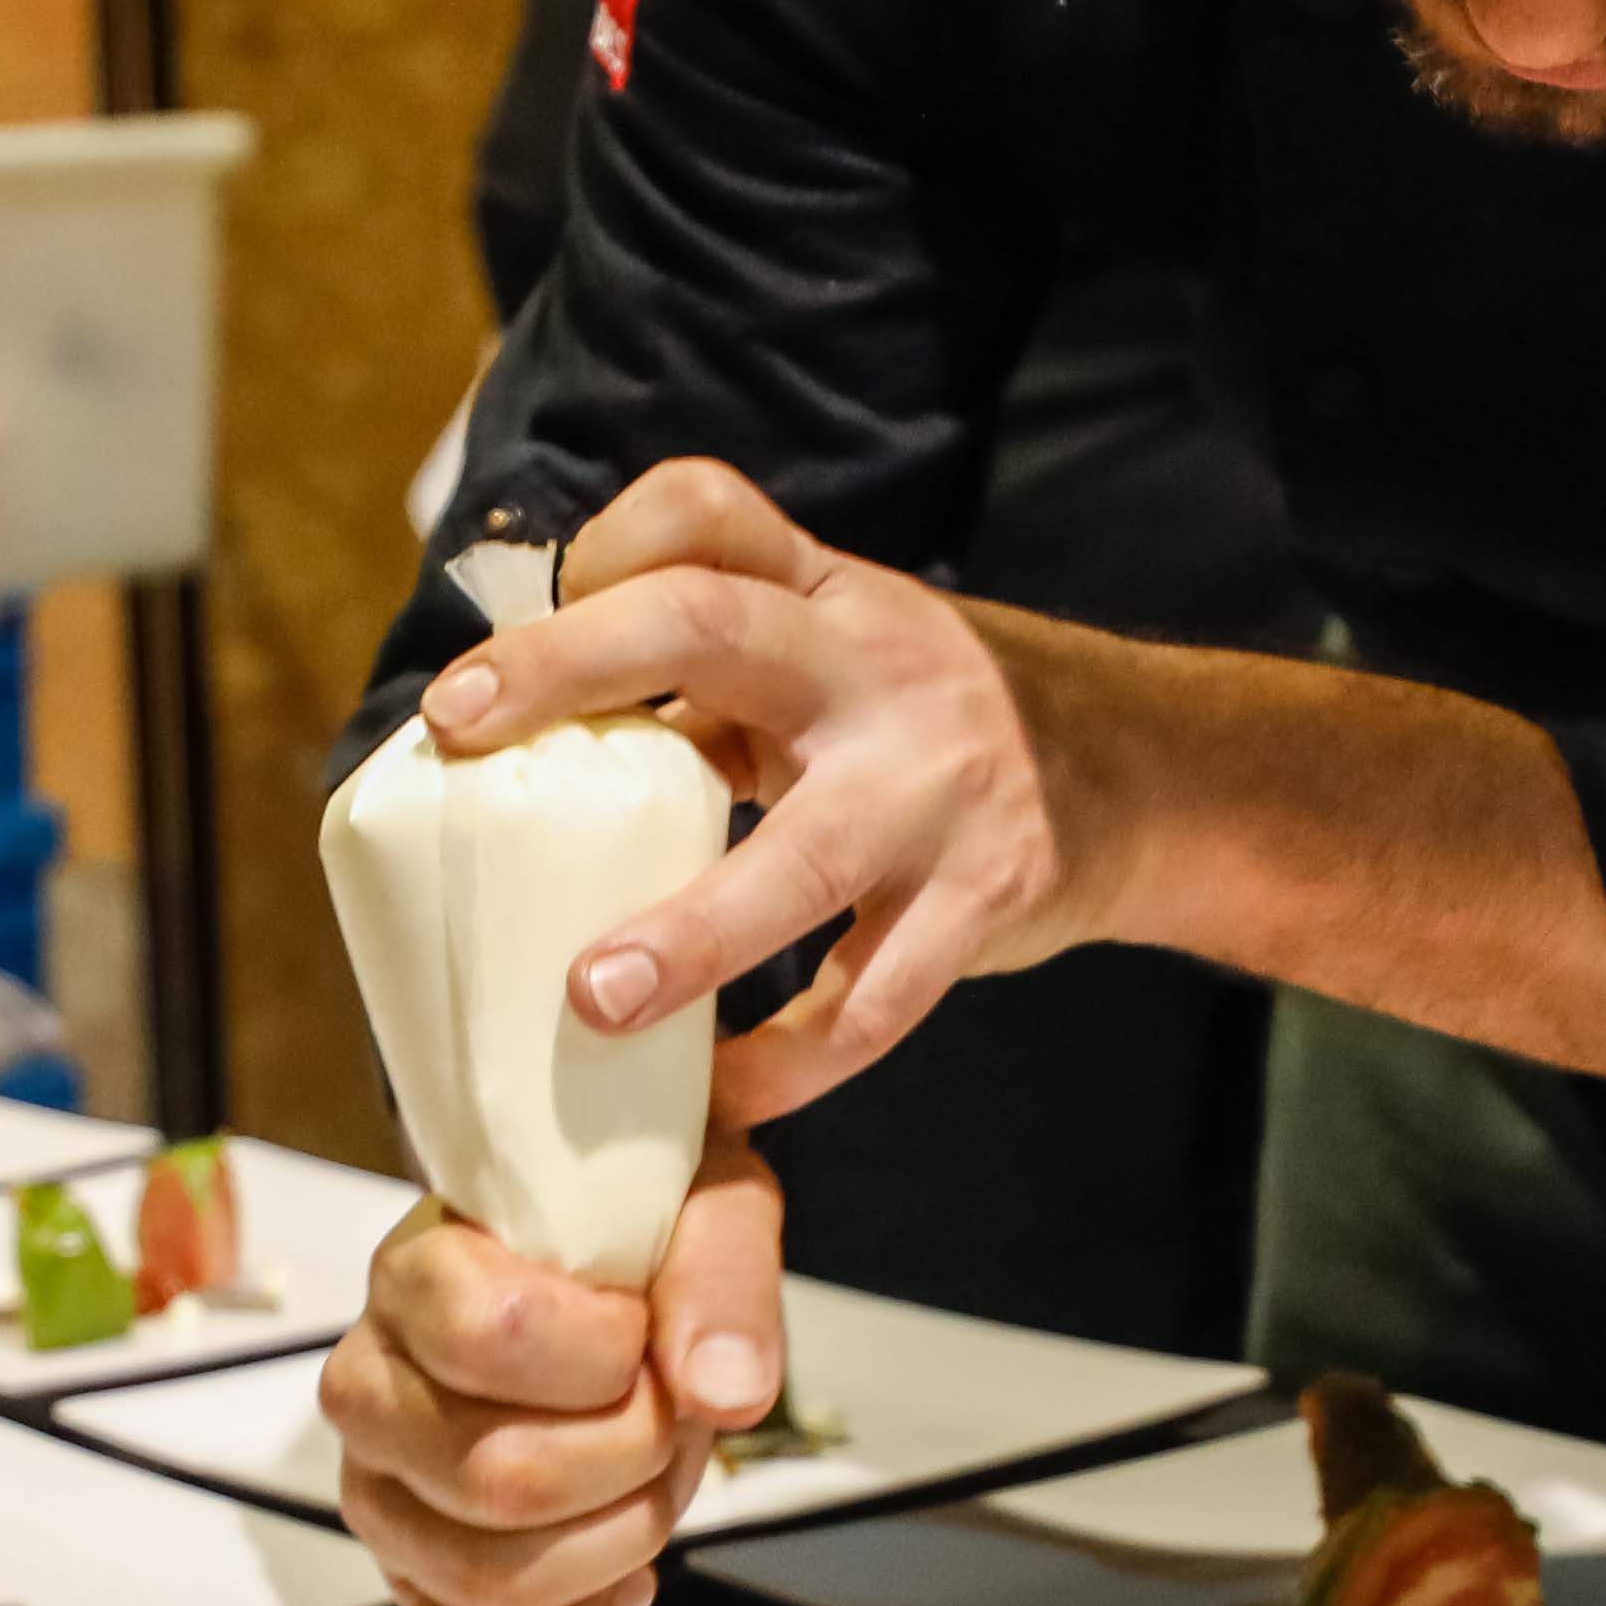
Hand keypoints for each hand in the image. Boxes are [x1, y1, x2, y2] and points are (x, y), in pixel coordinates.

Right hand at [321, 1137, 786, 1605]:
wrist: (605, 1291)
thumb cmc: (628, 1247)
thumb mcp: (702, 1210)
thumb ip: (717, 1279)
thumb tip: (721, 1388)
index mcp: (417, 1276)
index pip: (486, 1337)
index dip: (603, 1356)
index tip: (640, 1331)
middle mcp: (371, 1389)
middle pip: (497, 1478)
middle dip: (631, 1462)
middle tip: (665, 1417)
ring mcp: (382, 1494)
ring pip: (487, 1577)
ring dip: (614, 1545)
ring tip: (647, 1487)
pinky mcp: (411, 1578)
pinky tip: (620, 1587)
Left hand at [410, 460, 1105, 1129]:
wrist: (1142, 777)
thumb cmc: (930, 720)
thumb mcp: (837, 654)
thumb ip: (711, 674)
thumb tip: (524, 735)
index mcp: (823, 592)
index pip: (703, 512)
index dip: (597, 550)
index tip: (505, 649)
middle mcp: (874, 663)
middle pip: (709, 622)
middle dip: (572, 668)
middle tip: (463, 731)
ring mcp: (936, 783)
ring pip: (803, 856)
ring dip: (694, 933)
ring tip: (592, 998)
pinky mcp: (984, 898)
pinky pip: (873, 998)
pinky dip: (790, 1062)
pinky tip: (719, 1093)